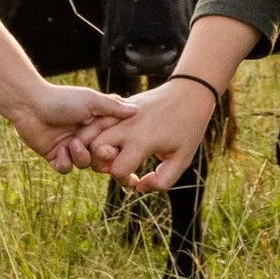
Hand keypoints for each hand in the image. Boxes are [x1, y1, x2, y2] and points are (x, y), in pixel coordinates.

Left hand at [4, 82, 137, 173]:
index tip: (119, 149)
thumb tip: (137, 110)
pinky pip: (66, 168)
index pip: (113, 141)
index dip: (117, 147)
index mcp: (96, 124)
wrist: (31, 105)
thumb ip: (114, 107)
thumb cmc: (63, 99)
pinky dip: (65, 162)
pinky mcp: (55, 155)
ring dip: (80, 157)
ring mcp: (70, 147)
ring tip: (72, 144)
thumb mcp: (93, 100)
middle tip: (97, 150)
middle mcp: (85, 137)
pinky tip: (61, 150)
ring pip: (84, 165)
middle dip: (100, 156)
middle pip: (101, 157)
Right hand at [87, 76, 222, 191]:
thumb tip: (139, 185)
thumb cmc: (188, 128)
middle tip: (120, 164)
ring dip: (95, 148)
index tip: (136, 178)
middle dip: (102, 165)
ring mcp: (120, 113)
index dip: (124, 180)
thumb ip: (163, 181)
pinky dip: (95, 133)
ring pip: (90, 134)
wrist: (189, 92)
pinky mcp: (119, 105)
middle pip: (96, 151)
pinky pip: (96, 120)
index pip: (117, 170)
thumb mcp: (182, 159)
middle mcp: (127, 126)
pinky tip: (111, 140)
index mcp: (142, 140)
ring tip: (112, 152)